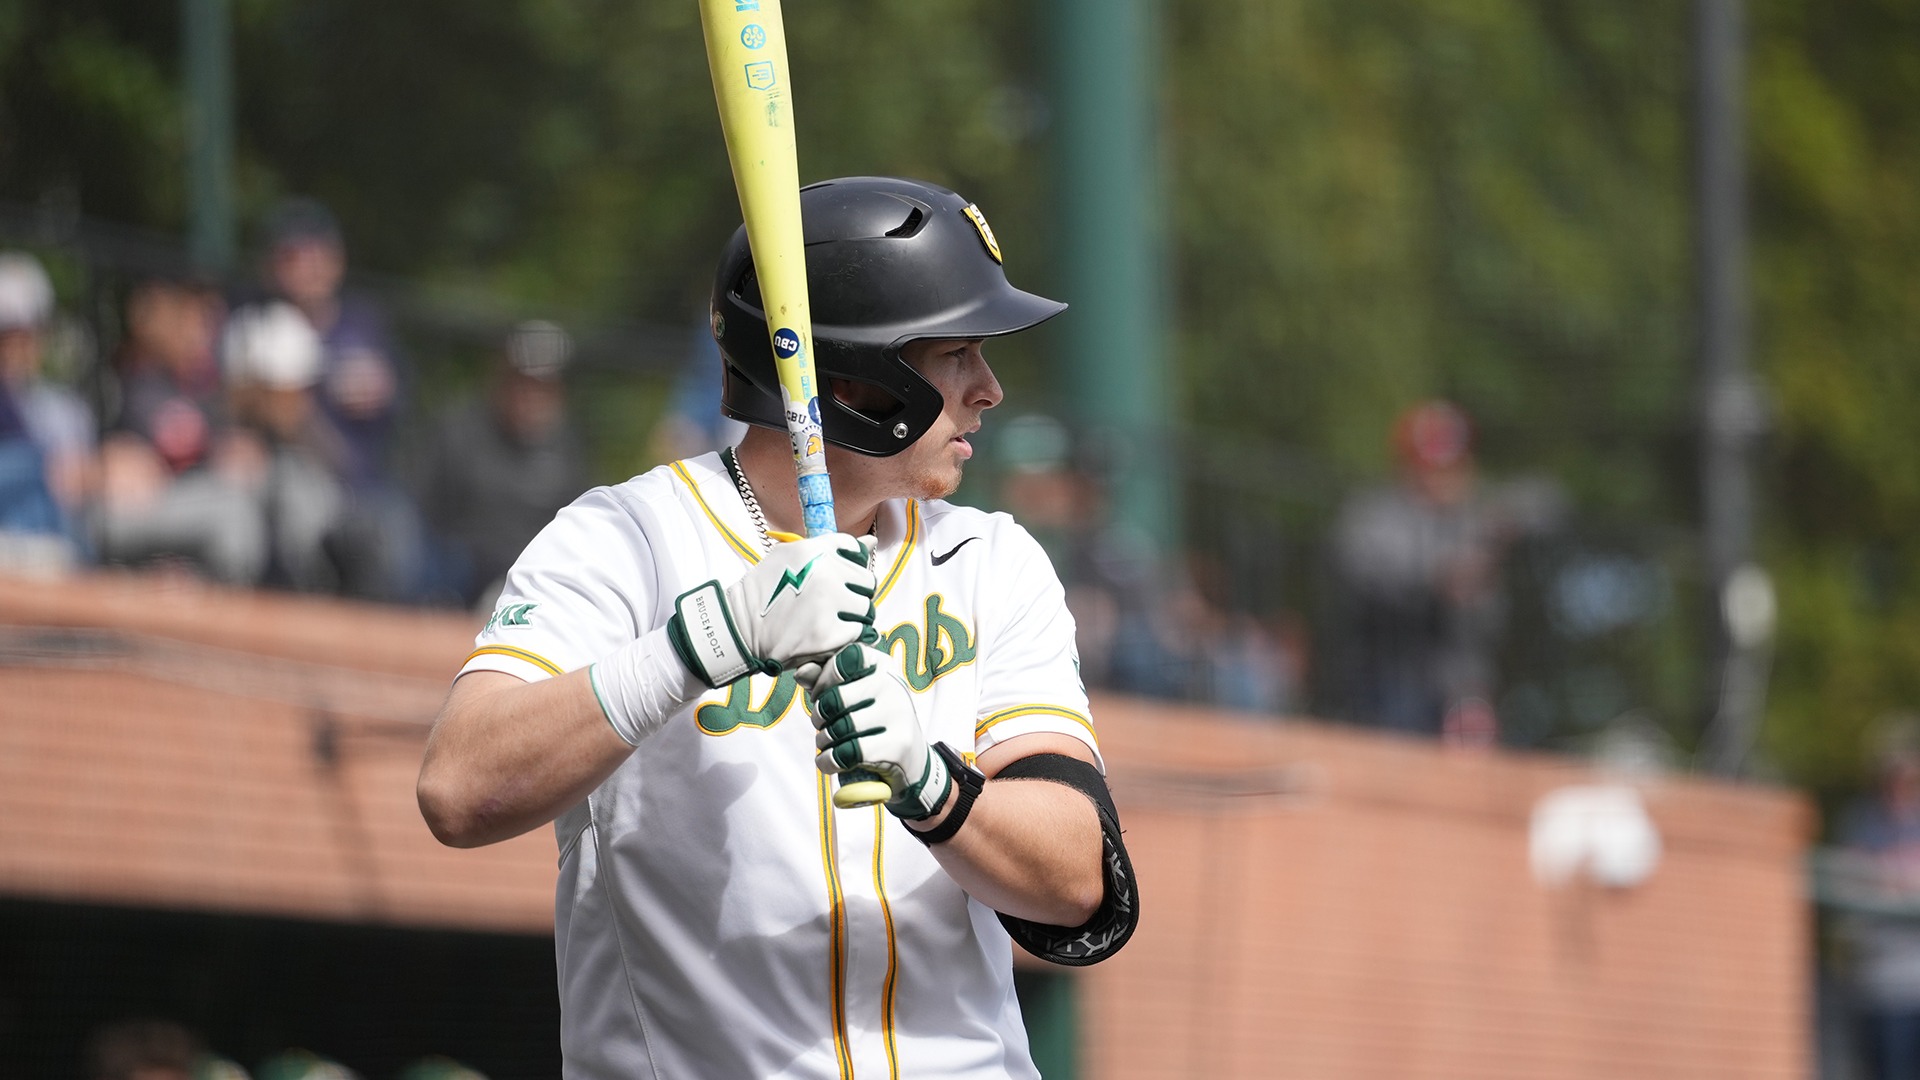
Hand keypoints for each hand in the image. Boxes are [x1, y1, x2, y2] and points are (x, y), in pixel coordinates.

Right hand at [668, 534, 874, 687]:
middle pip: (866, 581)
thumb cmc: (765, 592)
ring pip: (866, 608)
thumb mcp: (790, 556)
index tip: (838, 578)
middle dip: (854, 593)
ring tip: (829, 621)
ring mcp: (828, 604)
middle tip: (832, 605)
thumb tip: (872, 542)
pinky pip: (858, 633)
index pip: (855, 550)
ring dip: (853, 617)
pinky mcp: (830, 634)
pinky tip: (827, 635)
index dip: (850, 566)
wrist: (739, 629)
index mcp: (815, 550)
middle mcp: (825, 573)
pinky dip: (847, 637)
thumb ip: (831, 549)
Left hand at [809, 644, 951, 820]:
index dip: (823, 680)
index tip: (822, 695)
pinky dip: (828, 761)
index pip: (841, 660)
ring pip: (839, 728)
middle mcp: (893, 684)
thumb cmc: (873, 719)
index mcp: (882, 664)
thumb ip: (824, 679)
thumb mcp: (853, 692)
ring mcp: (898, 714)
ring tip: (827, 743)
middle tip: (823, 725)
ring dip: (823, 741)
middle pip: (835, 699)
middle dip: (819, 717)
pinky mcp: (896, 745)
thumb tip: (800, 672)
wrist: (912, 758)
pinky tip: (829, 761)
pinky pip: (847, 753)